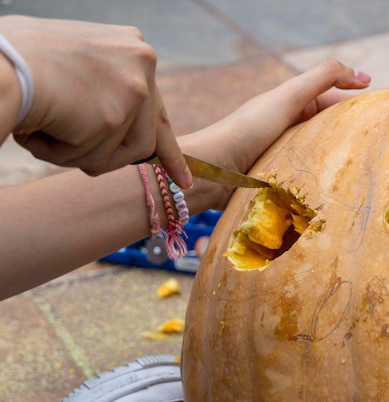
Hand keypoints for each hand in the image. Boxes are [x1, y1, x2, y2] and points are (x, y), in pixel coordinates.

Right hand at [1, 15, 191, 187]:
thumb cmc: (19, 62)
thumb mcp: (77, 65)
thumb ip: (103, 87)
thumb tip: (115, 121)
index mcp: (132, 48)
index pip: (156, 104)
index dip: (167, 141)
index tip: (185, 173)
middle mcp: (143, 61)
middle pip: (148, 133)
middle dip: (146, 159)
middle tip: (182, 181)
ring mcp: (134, 88)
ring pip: (127, 152)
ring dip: (84, 153)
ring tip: (51, 131)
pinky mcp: (118, 115)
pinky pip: (99, 158)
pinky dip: (65, 154)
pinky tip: (44, 130)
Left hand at [198, 59, 370, 172]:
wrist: (211, 171)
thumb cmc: (248, 130)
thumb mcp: (287, 97)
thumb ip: (322, 78)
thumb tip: (362, 74)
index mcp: (291, 107)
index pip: (332, 102)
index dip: (356, 105)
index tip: (384, 114)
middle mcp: (289, 131)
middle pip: (329, 132)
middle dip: (351, 137)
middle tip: (380, 148)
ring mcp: (284, 158)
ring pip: (321, 158)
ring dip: (338, 164)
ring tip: (364, 173)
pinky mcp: (279, 183)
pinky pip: (307, 182)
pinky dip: (322, 184)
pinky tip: (338, 191)